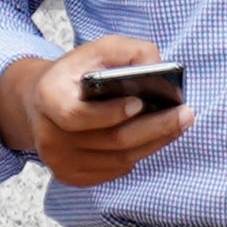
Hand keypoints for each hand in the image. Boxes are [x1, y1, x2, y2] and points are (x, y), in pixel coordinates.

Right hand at [0, 36, 196, 187]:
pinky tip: (153, 138)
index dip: (110, 113)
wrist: (40, 102)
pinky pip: (116, 170)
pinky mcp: (70, 176)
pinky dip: (139, 154)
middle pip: (111, 141)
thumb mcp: (98, 50)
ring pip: (119, 159)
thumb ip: (130, 50)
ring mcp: (59, 161)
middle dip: (154, 128)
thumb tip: (158, 66)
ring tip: (179, 124)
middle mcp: (48, 135)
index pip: (77, 116)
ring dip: (154, 142)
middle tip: (185, 114)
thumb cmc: (76, 74)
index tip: (141, 102)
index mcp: (48, 99)